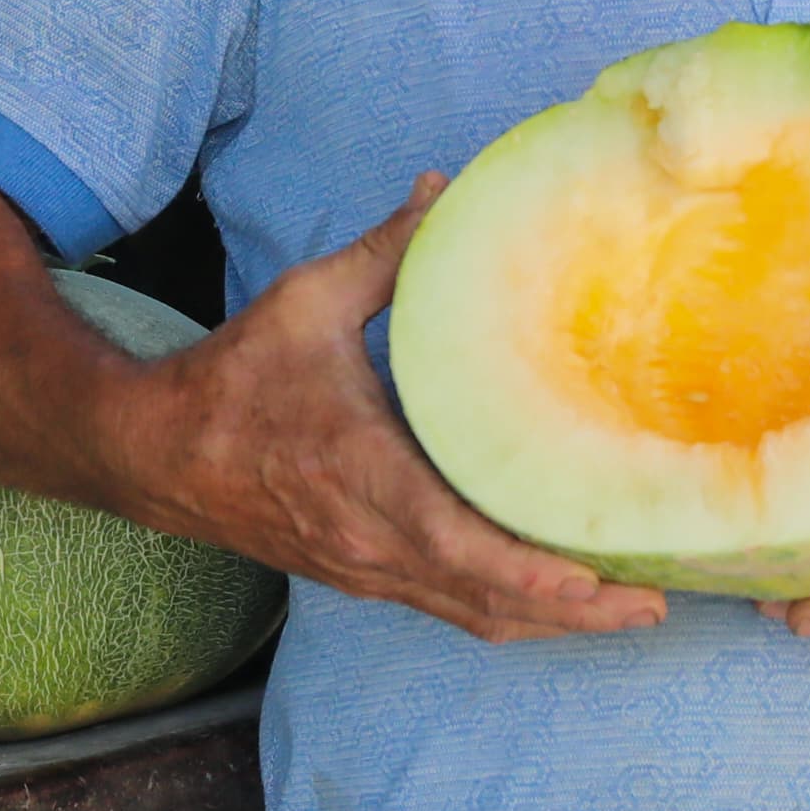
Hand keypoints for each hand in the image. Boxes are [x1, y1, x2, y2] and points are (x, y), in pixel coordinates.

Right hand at [124, 180, 669, 644]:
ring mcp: (368, 570)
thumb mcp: (308, 302)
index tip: (601, 579)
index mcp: (364, 475)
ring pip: (473, 618)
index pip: (461, 548)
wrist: (154, 455)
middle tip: (655, 605)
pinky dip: (509, 615)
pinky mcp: (364, 577)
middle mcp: (371, 541)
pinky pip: (449, 611)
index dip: (535, 575)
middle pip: (488, 603)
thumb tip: (442, 185)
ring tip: (629, 612)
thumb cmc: (233, 378)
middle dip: (575, 613)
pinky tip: (557, 604)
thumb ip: (385, 252)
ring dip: (551, 625)